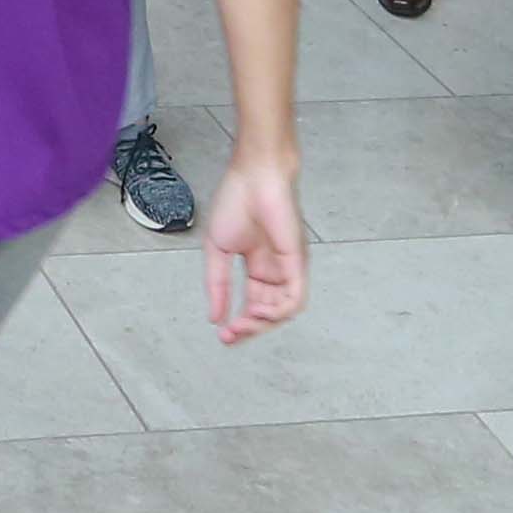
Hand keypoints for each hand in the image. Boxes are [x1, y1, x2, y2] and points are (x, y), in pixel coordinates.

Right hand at [201, 153, 305, 342]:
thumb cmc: (236, 202)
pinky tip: (258, 311)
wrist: (254, 177)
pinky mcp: (297, 262)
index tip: (222, 335)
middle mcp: (275, 271)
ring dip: (262, 324)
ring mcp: (288, 268)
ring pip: (283, 311)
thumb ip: (216, 284)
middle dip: (249, 329)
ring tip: (242, 324)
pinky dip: (278, 311)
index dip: (239, 324)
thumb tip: (215, 316)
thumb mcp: (217, 250)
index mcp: (257, 267)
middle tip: (230, 335)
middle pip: (268, 313)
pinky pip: (295, 298)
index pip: (253, 305)